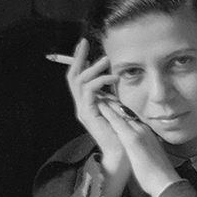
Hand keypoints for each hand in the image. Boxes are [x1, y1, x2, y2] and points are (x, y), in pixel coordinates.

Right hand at [66, 38, 128, 178]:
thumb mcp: (117, 108)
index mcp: (87, 103)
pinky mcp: (88, 114)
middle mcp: (82, 105)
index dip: (79, 61)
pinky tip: (114, 78)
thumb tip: (115, 79)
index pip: (78, 77)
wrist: (122, 153)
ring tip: (106, 60)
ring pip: (80, 82)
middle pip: (73, 76)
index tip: (84, 45)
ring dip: (93, 68)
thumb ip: (113, 95)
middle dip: (78, 58)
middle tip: (84, 43)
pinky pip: (90, 92)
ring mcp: (83, 110)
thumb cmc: (123, 133)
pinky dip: (101, 82)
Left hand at [97, 100, 183, 196]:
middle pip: (126, 111)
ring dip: (108, 102)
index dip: (120, 109)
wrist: (165, 182)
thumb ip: (146, 149)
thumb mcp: (152, 157)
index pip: (132, 117)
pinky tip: (99, 104)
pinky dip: (107, 111)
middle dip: (113, 102)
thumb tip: (141, 151)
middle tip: (102, 93)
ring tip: (98, 94)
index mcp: (148, 133)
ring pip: (121, 112)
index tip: (112, 103)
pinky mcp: (132, 139)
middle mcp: (144, 129)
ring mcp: (139, 132)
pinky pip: (117, 121)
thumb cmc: (159, 175)